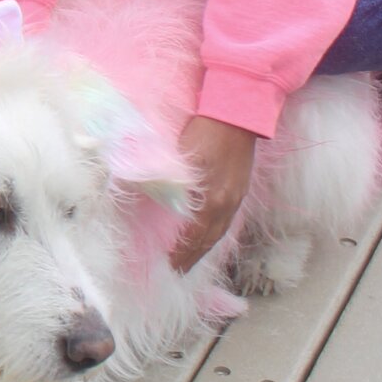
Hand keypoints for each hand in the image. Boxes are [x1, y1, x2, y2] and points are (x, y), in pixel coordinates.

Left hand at [168, 114, 259, 272]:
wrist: (236, 112)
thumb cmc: (206, 132)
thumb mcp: (181, 158)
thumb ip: (163, 180)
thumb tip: (141, 194)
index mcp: (214, 200)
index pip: (196, 236)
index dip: (183, 253)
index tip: (169, 266)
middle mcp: (228, 202)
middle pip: (210, 238)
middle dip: (194, 255)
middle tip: (179, 270)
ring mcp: (237, 195)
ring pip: (220, 229)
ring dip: (205, 244)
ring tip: (192, 256)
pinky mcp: (240, 186)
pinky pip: (226, 218)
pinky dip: (215, 229)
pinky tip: (207, 230)